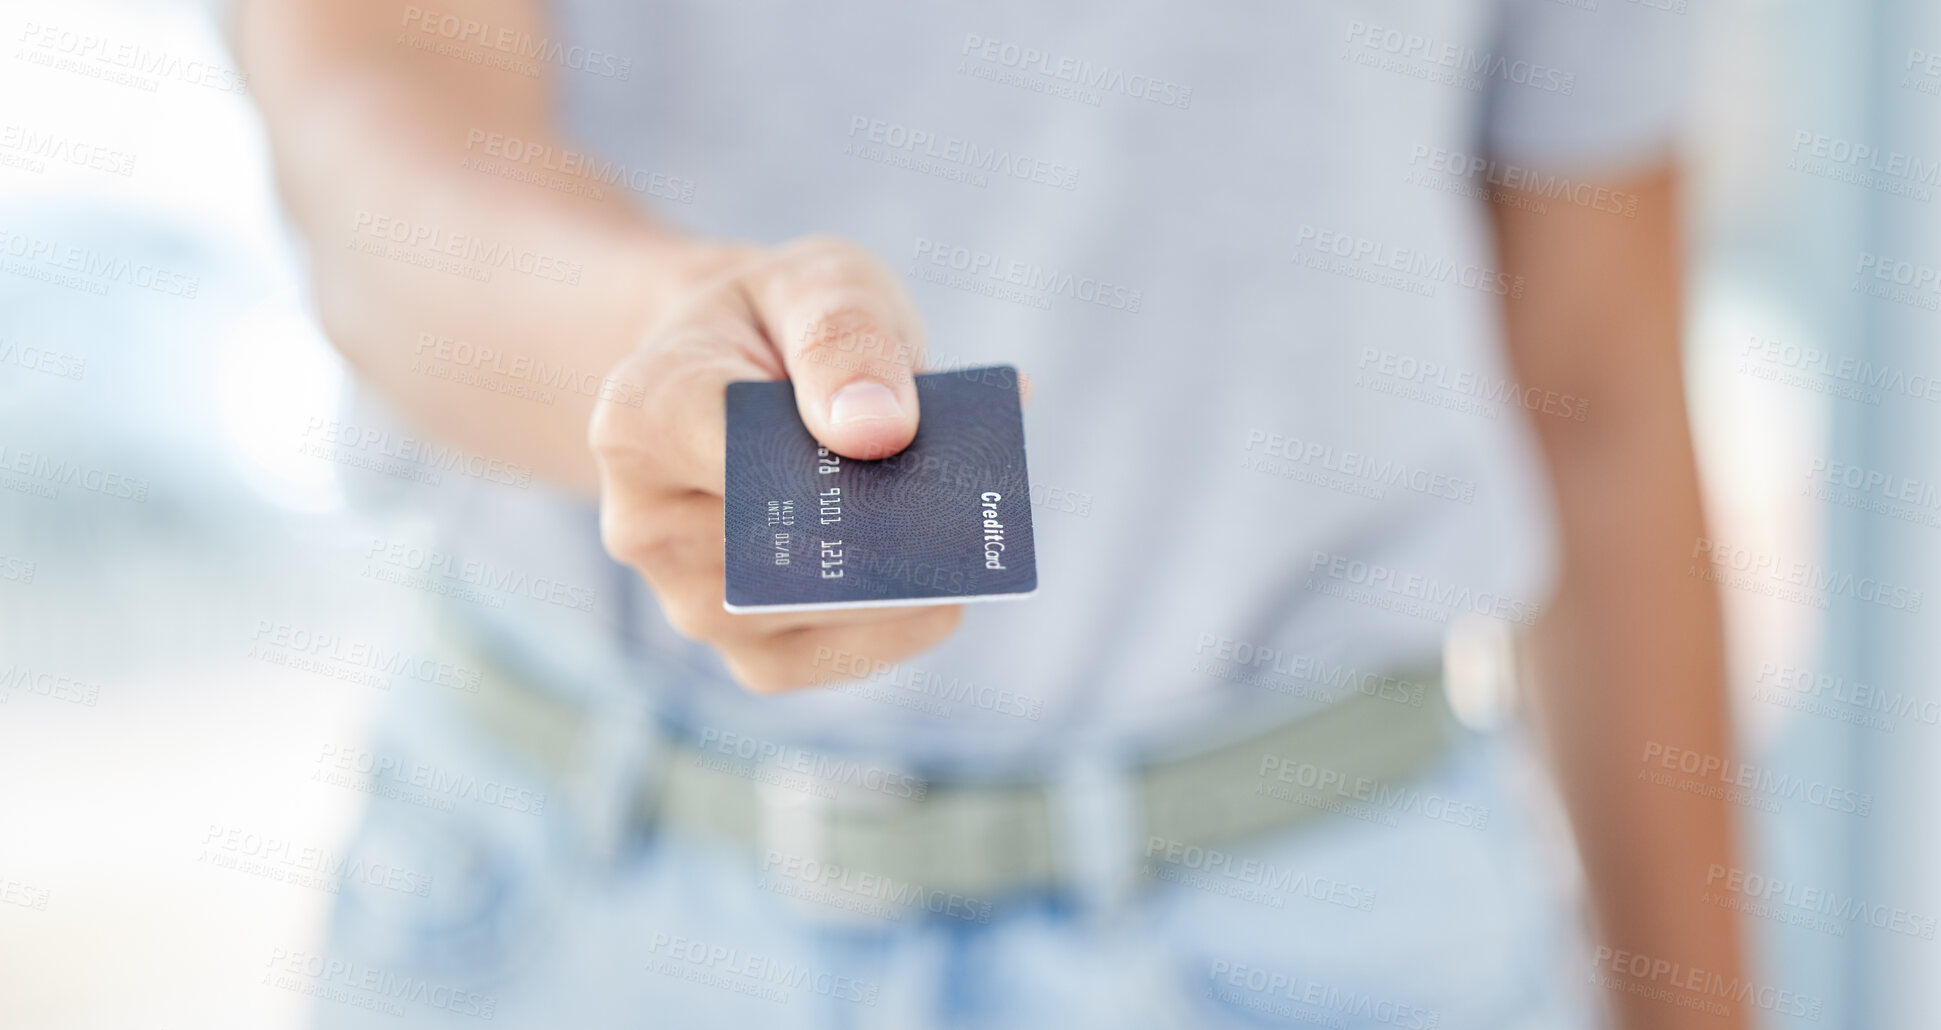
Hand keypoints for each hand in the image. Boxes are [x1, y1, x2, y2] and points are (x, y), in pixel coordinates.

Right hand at [589, 236, 963, 690]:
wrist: (738, 375)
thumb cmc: (781, 326)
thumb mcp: (816, 283)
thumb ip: (844, 336)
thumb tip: (878, 429)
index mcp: (640, 416)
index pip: (735, 454)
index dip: (826, 455)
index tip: (897, 432)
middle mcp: (644, 523)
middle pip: (783, 549)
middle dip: (887, 528)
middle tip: (966, 501)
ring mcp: (688, 599)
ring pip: (813, 614)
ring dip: (905, 577)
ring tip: (961, 528)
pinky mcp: (744, 649)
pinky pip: (832, 658)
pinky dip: (901, 623)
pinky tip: (943, 587)